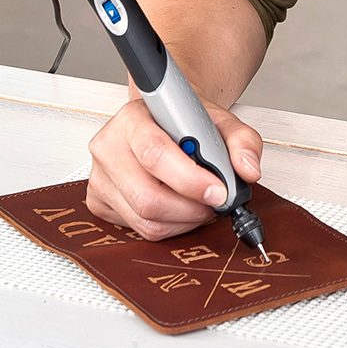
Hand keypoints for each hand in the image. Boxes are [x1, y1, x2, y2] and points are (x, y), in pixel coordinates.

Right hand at [86, 96, 263, 240]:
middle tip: (215, 202)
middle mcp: (109, 146)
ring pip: (145, 219)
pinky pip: (138, 229)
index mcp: (133, 118)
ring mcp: (100, 177)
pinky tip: (179, 208)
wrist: (164, 122)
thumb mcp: (221, 121)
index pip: (155, 154)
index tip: (218, 190)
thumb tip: (247, 169)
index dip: (189, 179)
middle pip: (148, 197)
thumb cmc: (185, 123)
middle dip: (192, 208)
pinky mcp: (98, 202)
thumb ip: (242, 141)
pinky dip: (168, 227)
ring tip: (201, 204)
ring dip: (184, 220)